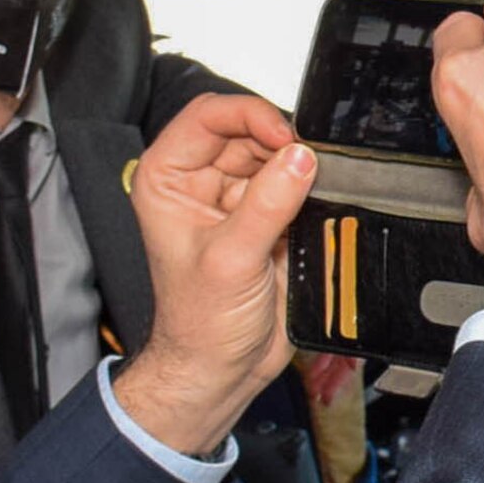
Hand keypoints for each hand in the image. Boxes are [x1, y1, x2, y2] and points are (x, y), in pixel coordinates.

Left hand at [113, 93, 314, 455]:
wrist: (221, 368)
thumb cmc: (200, 324)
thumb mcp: (231, 260)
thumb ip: (268, 204)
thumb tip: (300, 158)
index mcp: (167, 179)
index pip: (207, 115)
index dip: (248, 115)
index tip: (284, 136)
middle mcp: (198, 181)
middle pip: (247, 130)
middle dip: (281, 144)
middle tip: (309, 165)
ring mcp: (234, 198)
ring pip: (275, 155)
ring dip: (299, 167)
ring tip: (312, 191)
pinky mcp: (267, 217)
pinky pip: (295, 184)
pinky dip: (310, 190)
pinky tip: (316, 206)